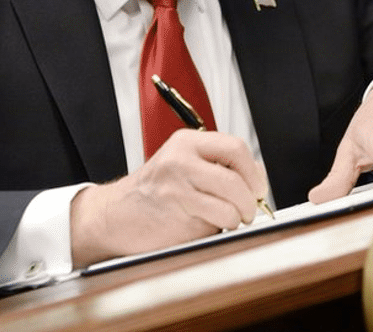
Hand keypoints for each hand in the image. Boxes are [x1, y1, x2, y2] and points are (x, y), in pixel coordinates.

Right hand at [69, 129, 268, 267]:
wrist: (114, 215)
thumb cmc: (153, 192)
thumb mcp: (183, 164)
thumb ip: (218, 165)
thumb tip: (258, 177)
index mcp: (185, 143)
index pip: (235, 148)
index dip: (253, 172)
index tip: (257, 187)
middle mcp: (180, 161)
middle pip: (236, 179)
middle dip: (250, 200)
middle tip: (248, 209)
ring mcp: (176, 188)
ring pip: (230, 204)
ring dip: (236, 218)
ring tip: (227, 219)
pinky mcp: (176, 215)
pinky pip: (216, 223)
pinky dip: (220, 228)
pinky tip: (206, 225)